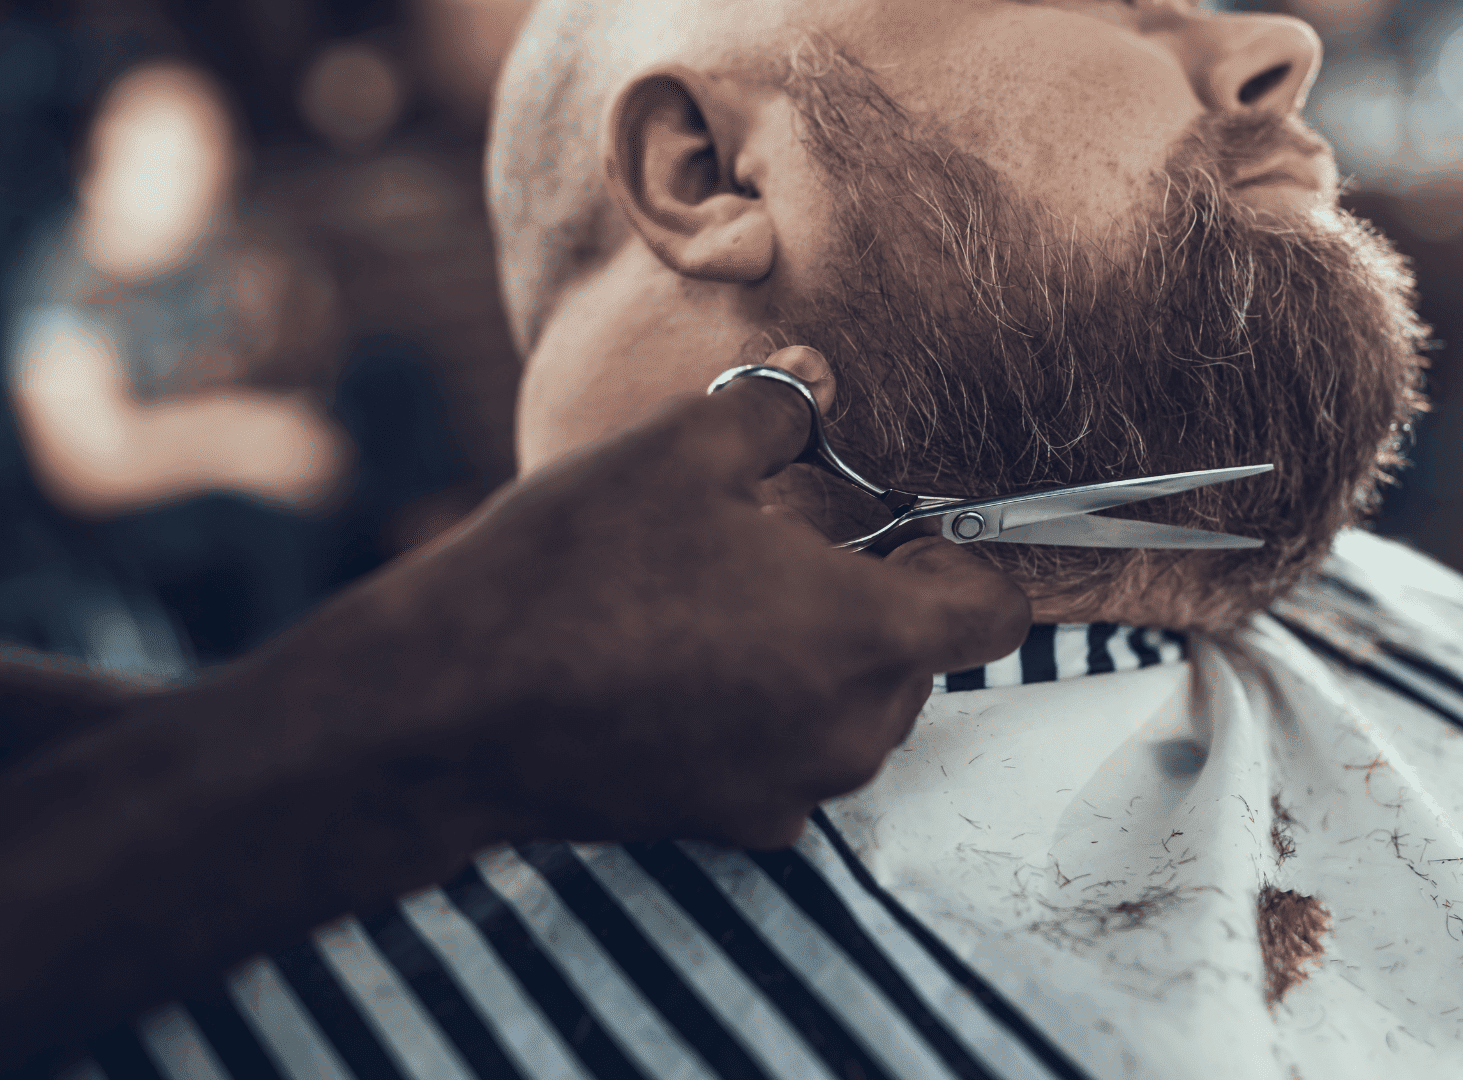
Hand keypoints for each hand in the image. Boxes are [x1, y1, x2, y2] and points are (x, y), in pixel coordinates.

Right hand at [307, 349, 1031, 847]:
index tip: (898, 533)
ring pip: (855, 714)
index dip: (960, 561)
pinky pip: (789, 762)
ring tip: (722, 606)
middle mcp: (851, 731)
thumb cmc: (574, 568)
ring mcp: (792, 790)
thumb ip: (775, 407)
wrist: (448, 706)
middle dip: (875, 603)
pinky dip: (764, 717)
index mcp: (868, 635)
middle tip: (782, 552)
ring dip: (819, 660)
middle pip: (920, 662)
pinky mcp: (732, 825)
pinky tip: (682, 672)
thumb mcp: (678, 450)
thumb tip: (816, 376)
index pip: (994, 614)